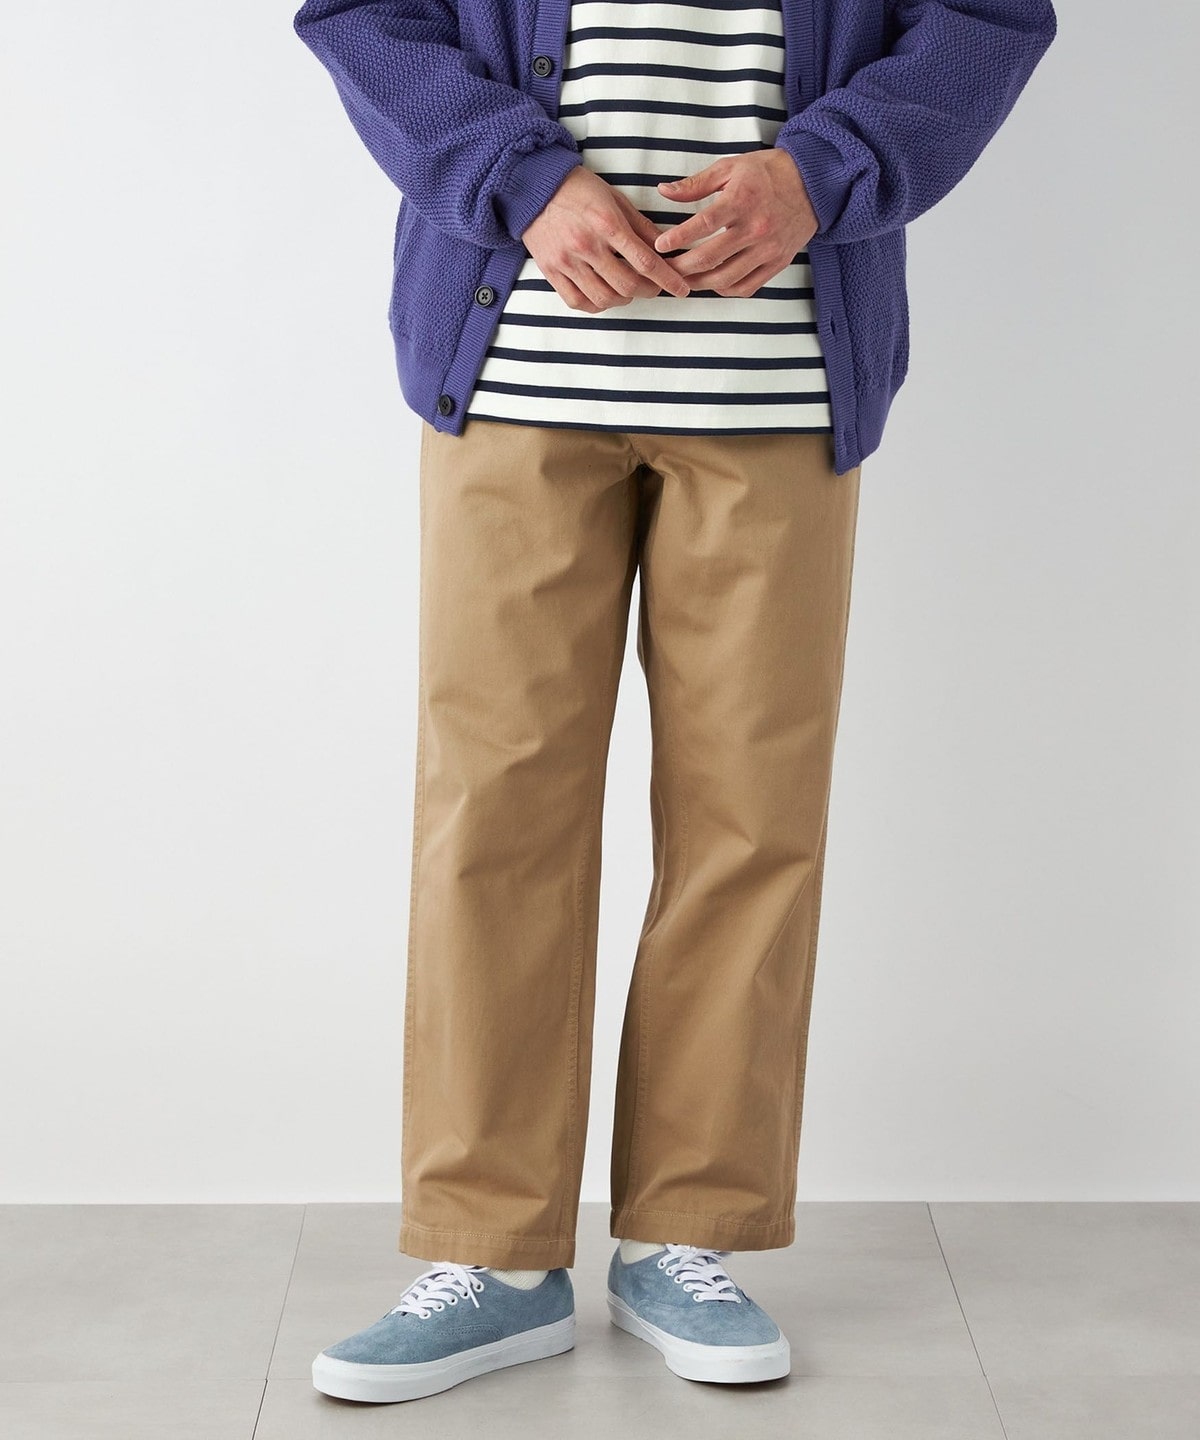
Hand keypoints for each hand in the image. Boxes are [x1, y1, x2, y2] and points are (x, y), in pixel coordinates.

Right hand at [521, 166, 690, 312]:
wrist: (533, 186)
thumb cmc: (578, 189)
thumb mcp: (615, 199)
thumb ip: (641, 226)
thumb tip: (666, 247)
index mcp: (606, 224)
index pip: (644, 260)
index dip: (667, 279)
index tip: (681, 289)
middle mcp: (586, 245)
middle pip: (627, 285)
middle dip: (648, 291)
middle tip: (654, 287)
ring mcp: (566, 261)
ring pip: (604, 298)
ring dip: (623, 299)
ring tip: (628, 289)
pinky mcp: (550, 271)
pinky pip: (577, 302)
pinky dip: (596, 304)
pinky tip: (604, 294)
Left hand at [652, 149, 818, 295]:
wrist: (813, 183)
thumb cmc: (767, 172)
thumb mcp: (731, 167)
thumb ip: (696, 183)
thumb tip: (664, 191)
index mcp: (742, 201)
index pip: (703, 225)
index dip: (678, 238)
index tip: (659, 245)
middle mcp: (755, 228)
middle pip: (710, 258)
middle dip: (681, 268)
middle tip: (665, 269)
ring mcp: (767, 249)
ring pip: (725, 279)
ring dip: (699, 283)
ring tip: (683, 280)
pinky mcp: (777, 263)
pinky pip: (747, 287)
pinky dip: (725, 290)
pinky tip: (712, 283)